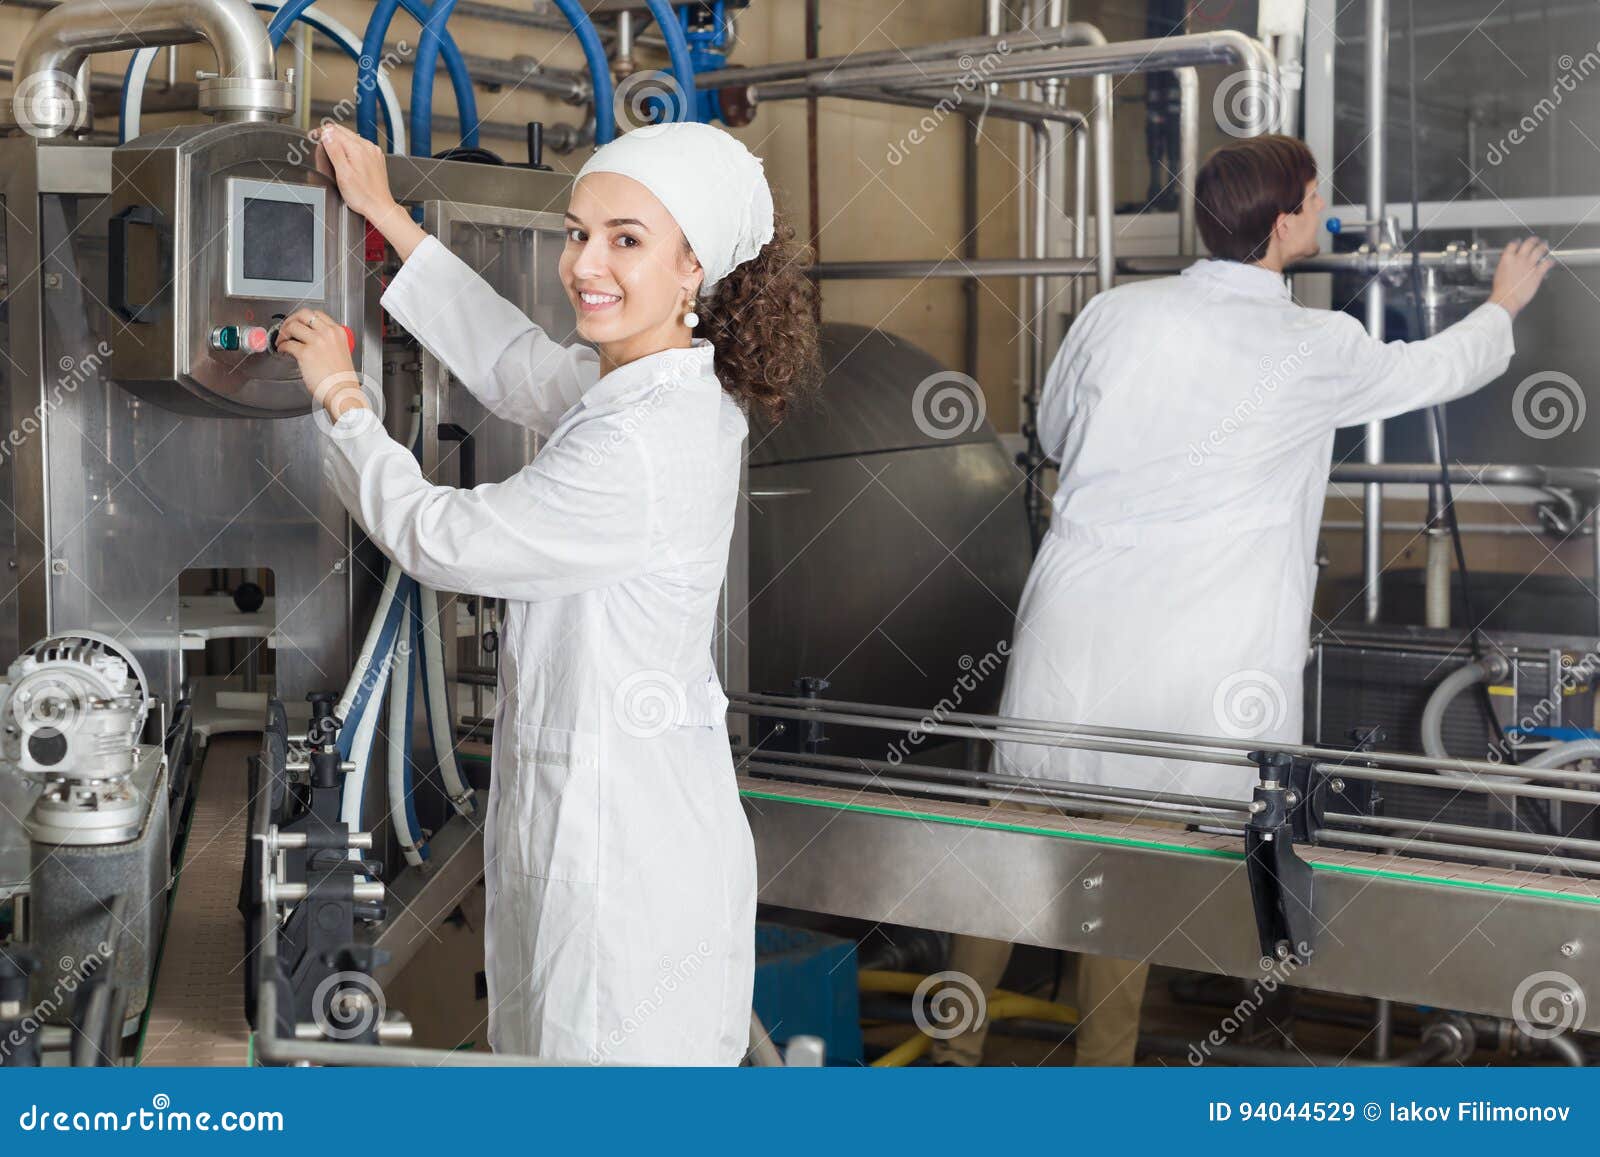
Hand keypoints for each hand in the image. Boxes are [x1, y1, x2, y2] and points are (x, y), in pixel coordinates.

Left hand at [275, 308, 367, 422]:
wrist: (342, 391)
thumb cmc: (342, 378)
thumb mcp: (342, 352)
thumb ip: (330, 342)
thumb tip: (312, 340)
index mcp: (338, 332)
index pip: (318, 314)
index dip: (304, 317)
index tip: (299, 323)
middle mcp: (328, 334)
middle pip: (304, 314)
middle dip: (291, 319)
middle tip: (286, 327)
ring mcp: (316, 342)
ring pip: (293, 326)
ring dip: (283, 332)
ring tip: (281, 340)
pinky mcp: (305, 353)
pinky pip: (288, 344)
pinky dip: (282, 346)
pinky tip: (282, 351)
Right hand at [312, 122, 426, 258]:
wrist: (379, 207)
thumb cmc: (363, 196)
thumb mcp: (343, 174)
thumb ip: (334, 151)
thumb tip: (327, 134)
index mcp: (358, 149)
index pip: (335, 131)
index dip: (322, 132)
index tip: (314, 136)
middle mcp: (368, 147)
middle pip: (344, 131)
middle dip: (330, 134)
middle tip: (319, 140)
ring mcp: (374, 152)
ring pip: (352, 137)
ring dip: (340, 139)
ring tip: (330, 147)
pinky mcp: (376, 158)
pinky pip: (361, 145)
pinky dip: (351, 146)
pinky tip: (346, 155)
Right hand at [1487, 236, 1552, 318]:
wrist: (1507, 298)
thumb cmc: (1501, 291)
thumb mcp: (1498, 275)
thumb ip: (1505, 267)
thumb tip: (1508, 267)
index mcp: (1507, 259)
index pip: (1513, 245)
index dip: (1516, 242)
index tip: (1518, 241)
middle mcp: (1519, 259)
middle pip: (1528, 244)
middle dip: (1533, 240)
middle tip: (1536, 239)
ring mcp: (1529, 265)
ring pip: (1539, 250)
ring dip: (1543, 246)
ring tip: (1545, 245)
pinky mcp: (1537, 273)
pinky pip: (1547, 264)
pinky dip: (1550, 262)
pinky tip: (1551, 262)